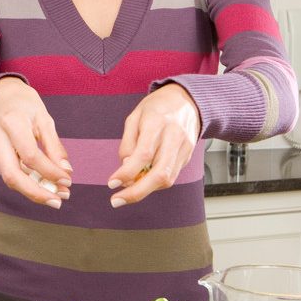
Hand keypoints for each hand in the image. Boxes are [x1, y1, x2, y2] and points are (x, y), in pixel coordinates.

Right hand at [0, 77, 71, 206]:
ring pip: (9, 179)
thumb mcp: (44, 118)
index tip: (67, 180)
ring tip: (53, 196)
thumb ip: (54, 146)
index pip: (30, 156)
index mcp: (12, 122)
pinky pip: (9, 173)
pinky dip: (26, 182)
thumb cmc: (23, 104)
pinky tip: (42, 185)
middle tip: (57, 201)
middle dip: (36, 193)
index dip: (50, 172)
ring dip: (32, 191)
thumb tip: (65, 171)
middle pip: (13, 175)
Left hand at [107, 83, 200, 206]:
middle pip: (159, 173)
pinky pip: (171, 176)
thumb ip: (128, 143)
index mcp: (157, 123)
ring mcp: (184, 149)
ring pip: (167, 179)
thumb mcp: (135, 117)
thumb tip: (125, 167)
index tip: (112, 183)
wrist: (188, 100)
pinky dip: (154, 183)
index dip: (127, 172)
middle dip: (137, 192)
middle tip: (117, 200)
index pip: (143, 154)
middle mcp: (174, 137)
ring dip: (145, 190)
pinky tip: (143, 180)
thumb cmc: (157, 107)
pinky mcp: (188, 156)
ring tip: (128, 189)